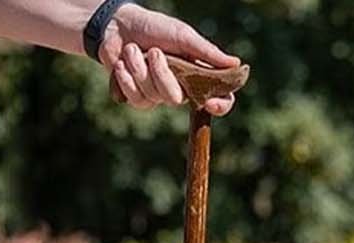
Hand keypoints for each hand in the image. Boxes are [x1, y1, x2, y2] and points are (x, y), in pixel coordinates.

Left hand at [98, 4, 238, 115]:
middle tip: (154, 51)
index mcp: (198, 73)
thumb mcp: (183, 35)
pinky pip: (137, 99)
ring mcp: (159, 94)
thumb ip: (207, 52)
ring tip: (133, 49)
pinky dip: (127, 78)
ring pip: (154, 97)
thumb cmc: (154, 27)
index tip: (211, 103)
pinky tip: (121, 63)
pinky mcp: (138, 97)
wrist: (118, 26)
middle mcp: (181, 86)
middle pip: (176, 98)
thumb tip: (235, 63)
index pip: (219, 98)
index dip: (220, 106)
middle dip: (162, 74)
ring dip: (140, 69)